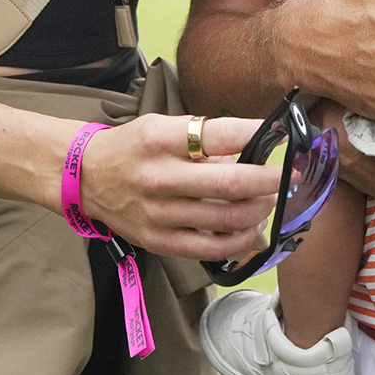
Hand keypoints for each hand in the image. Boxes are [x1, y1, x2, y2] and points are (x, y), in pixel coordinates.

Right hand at [74, 113, 282, 260]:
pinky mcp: (157, 241)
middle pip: (232, 183)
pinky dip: (239, 241)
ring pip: (227, 219)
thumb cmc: (132, 147)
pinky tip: (250, 230)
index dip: (259, 135)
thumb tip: (256, 148)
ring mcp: (158, 213)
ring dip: (260, 211)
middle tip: (289, 176)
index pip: (221, 135)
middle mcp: (159, 177)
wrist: (85, 177)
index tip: (283, 136)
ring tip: (268, 201)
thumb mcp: (163, 126)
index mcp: (161, 140)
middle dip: (271, 180)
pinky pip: (210, 248)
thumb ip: (205, 139)